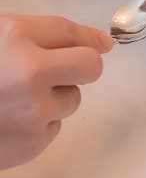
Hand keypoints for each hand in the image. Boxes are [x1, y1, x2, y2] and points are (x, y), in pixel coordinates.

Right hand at [0, 14, 112, 169]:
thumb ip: (45, 34)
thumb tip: (103, 43)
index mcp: (15, 38)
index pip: (71, 33)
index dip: (87, 38)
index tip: (101, 43)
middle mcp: (29, 73)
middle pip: (90, 67)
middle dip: (80, 67)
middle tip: (60, 71)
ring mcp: (32, 112)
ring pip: (72, 100)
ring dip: (53, 98)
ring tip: (15, 98)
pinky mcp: (31, 144)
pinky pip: (53, 127)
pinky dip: (38, 124)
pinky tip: (8, 120)